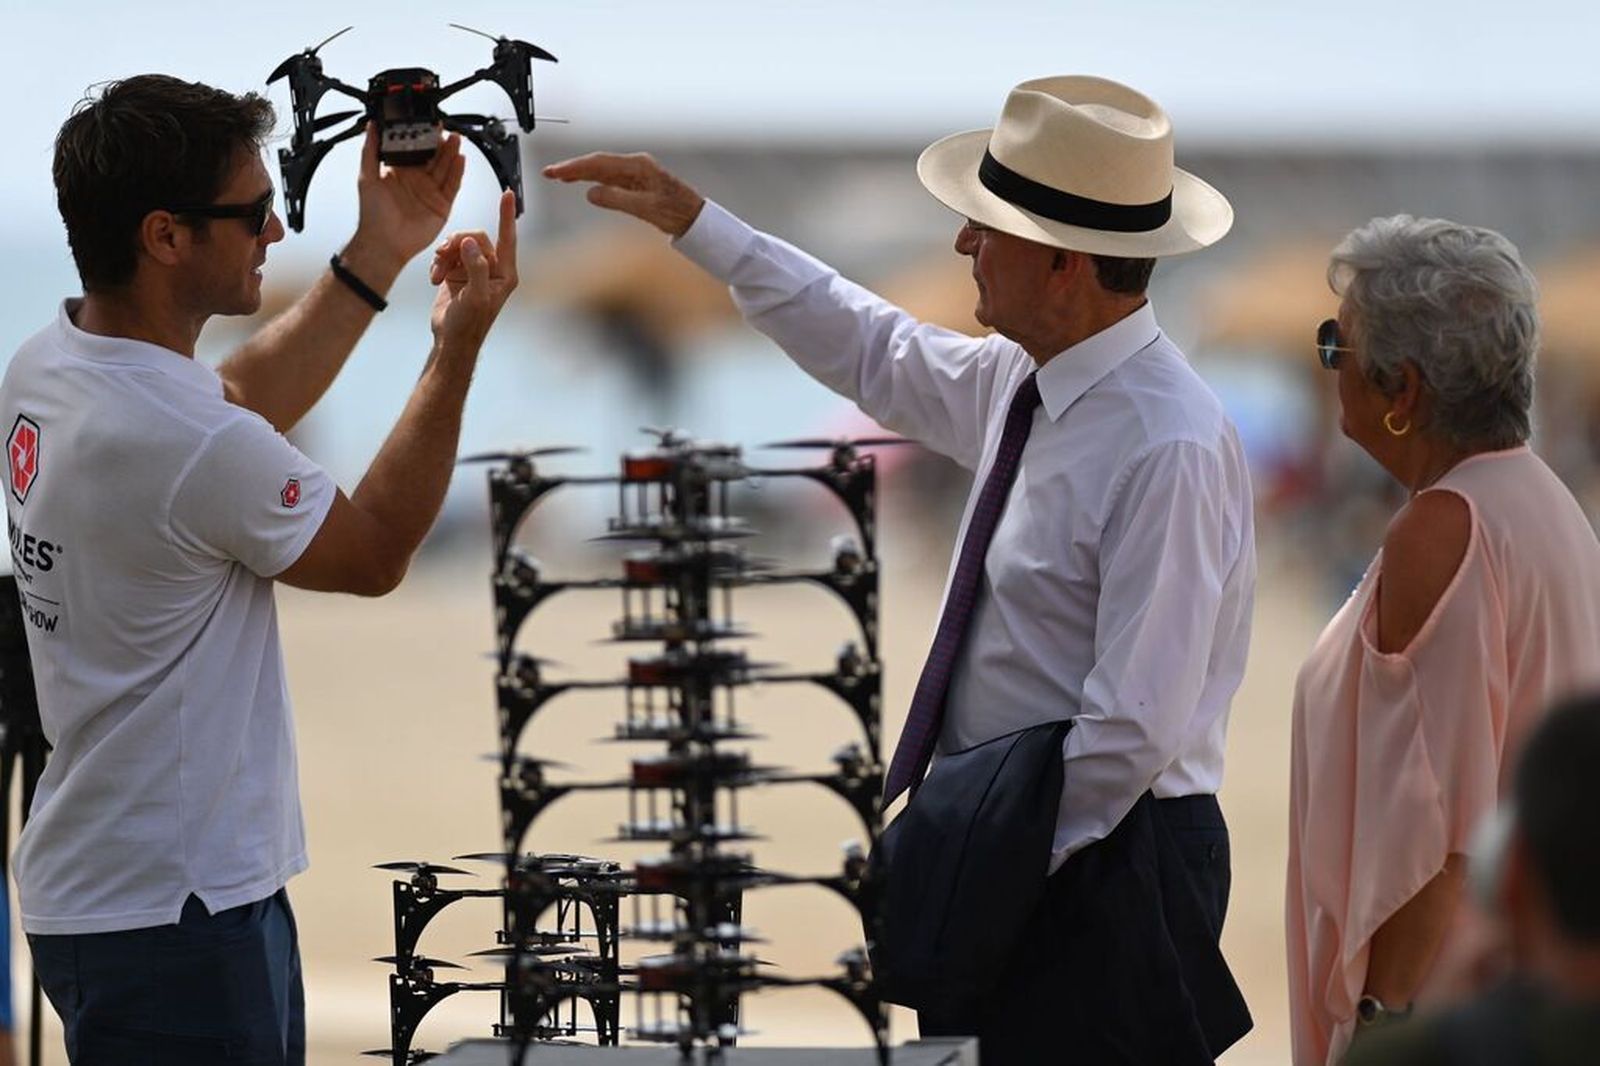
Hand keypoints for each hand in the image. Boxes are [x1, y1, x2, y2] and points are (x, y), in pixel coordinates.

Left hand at [353, 123, 466, 266]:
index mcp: (400, 172)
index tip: (426, 124)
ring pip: (445, 167)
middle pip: (433, 156)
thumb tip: (371, 127)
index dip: (421, 136)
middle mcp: (417, 180)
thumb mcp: (367, 176)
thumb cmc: (373, 216)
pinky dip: (458, 172)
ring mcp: (431, 192)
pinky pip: (453, 185)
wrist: (384, 243)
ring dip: (451, 153)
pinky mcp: (442, 204)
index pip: (414, 149)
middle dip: (440, 142)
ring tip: (455, 139)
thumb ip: (370, 150)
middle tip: (445, 129)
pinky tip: (460, 160)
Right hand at [430, 189, 518, 348]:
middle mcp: (492, 268)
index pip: (507, 238)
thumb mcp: (476, 296)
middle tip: (443, 253)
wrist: (451, 340)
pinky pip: (448, 254)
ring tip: (436, 270)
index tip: (507, 193)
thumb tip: (468, 242)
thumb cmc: (469, 324)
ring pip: (459, 243)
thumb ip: (475, 267)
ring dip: (445, 254)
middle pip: (475, 237)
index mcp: (505, 273)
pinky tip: (433, 277)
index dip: (506, 215)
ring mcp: (474, 268)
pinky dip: (438, 262)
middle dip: (457, 242)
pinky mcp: (458, 271)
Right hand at [542, 152, 704, 236]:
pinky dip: (594, 180)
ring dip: (581, 173)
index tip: (554, 172)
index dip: (574, 168)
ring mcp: (637, 173)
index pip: (599, 163)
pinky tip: (584, 184)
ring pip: (603, 170)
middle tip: (549, 173)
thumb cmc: (677, 212)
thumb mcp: (645, 209)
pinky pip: (611, 178)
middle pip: (598, 163)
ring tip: (559, 177)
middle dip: (572, 168)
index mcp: (638, 166)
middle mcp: (636, 165)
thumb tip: (591, 193)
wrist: (697, 218)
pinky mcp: (638, 183)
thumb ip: (617, 199)